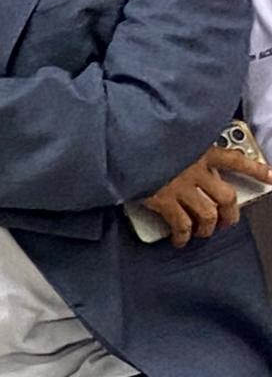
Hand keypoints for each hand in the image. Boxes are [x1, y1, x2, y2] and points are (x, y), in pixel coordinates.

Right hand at [140, 141, 271, 245]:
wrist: (119, 145)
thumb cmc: (142, 139)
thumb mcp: (167, 136)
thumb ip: (181, 148)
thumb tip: (189, 161)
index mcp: (198, 149)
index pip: (235, 159)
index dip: (256, 169)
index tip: (271, 177)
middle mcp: (194, 169)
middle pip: (226, 197)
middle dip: (230, 214)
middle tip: (227, 221)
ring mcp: (179, 185)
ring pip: (207, 214)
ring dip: (208, 227)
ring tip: (204, 232)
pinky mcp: (163, 200)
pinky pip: (181, 224)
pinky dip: (183, 236)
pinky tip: (180, 240)